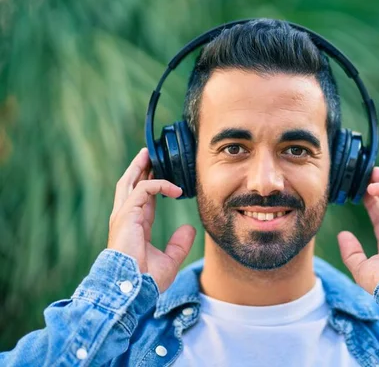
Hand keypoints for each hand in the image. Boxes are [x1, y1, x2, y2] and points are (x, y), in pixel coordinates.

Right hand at [108, 148, 196, 291]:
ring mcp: (124, 215)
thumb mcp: (169, 260)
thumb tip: (190, 229)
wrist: (132, 289)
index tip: (167, 178)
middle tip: (149, 154)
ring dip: (140, 166)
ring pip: (130, 182)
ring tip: (149, 153)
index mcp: (135, 227)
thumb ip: (179, 244)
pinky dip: (160, 184)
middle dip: (140, 169)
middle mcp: (127, 218)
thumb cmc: (146, 280)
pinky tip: (176, 190)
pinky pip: (144, 189)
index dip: (154, 185)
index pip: (143, 199)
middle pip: (131, 185)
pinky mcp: (127, 214)